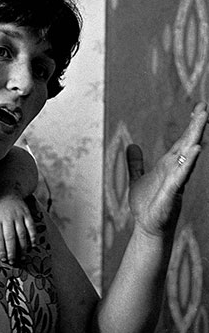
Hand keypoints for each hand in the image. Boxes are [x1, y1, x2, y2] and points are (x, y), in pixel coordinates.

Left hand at [0, 194, 36, 263]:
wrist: (5, 191)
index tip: (3, 259)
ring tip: (22, 257)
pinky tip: (32, 245)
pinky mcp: (26, 213)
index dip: (1, 250)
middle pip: (10, 238)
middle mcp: (7, 218)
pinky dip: (32, 237)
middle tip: (13, 262)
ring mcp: (18, 216)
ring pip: (21, 234)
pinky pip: (31, 227)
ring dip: (22, 247)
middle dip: (12, 252)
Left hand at [126, 102, 206, 236]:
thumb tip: (131, 146)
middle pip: (188, 143)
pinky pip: (181, 175)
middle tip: (204, 107)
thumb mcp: (137, 178)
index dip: (190, 125)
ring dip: (194, 138)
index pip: (182, 141)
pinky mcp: (172, 192)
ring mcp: (176, 180)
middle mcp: (176, 169)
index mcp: (169, 165)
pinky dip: (188, 162)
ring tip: (202, 120)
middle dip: (196, 125)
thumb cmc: (146, 204)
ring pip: (188, 156)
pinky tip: (195, 150)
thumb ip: (136, 163)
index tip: (199, 107)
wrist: (147, 226)